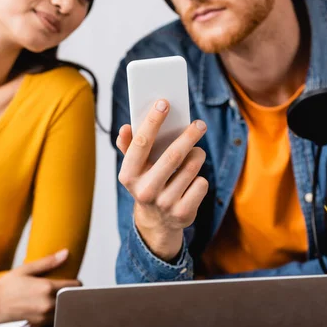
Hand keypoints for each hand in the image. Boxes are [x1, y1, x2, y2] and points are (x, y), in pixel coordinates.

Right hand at [0, 249, 80, 326]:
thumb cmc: (7, 286)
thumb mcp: (27, 269)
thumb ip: (49, 262)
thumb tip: (65, 253)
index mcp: (47, 287)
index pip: (74, 286)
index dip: (75, 283)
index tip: (71, 281)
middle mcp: (48, 303)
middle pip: (70, 298)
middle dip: (68, 293)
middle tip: (62, 288)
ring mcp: (44, 315)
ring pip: (63, 309)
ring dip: (62, 303)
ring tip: (53, 297)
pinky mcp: (40, 324)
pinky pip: (54, 318)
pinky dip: (53, 312)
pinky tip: (45, 306)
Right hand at [116, 99, 208, 261]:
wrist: (157, 223)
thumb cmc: (147, 182)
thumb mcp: (135, 168)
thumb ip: (129, 146)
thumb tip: (125, 128)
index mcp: (128, 175)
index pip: (140, 143)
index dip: (152, 121)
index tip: (164, 103)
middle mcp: (144, 190)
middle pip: (173, 155)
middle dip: (188, 136)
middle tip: (200, 124)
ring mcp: (164, 204)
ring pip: (191, 167)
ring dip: (197, 155)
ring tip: (196, 153)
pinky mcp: (183, 213)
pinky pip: (201, 184)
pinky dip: (200, 178)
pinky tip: (192, 182)